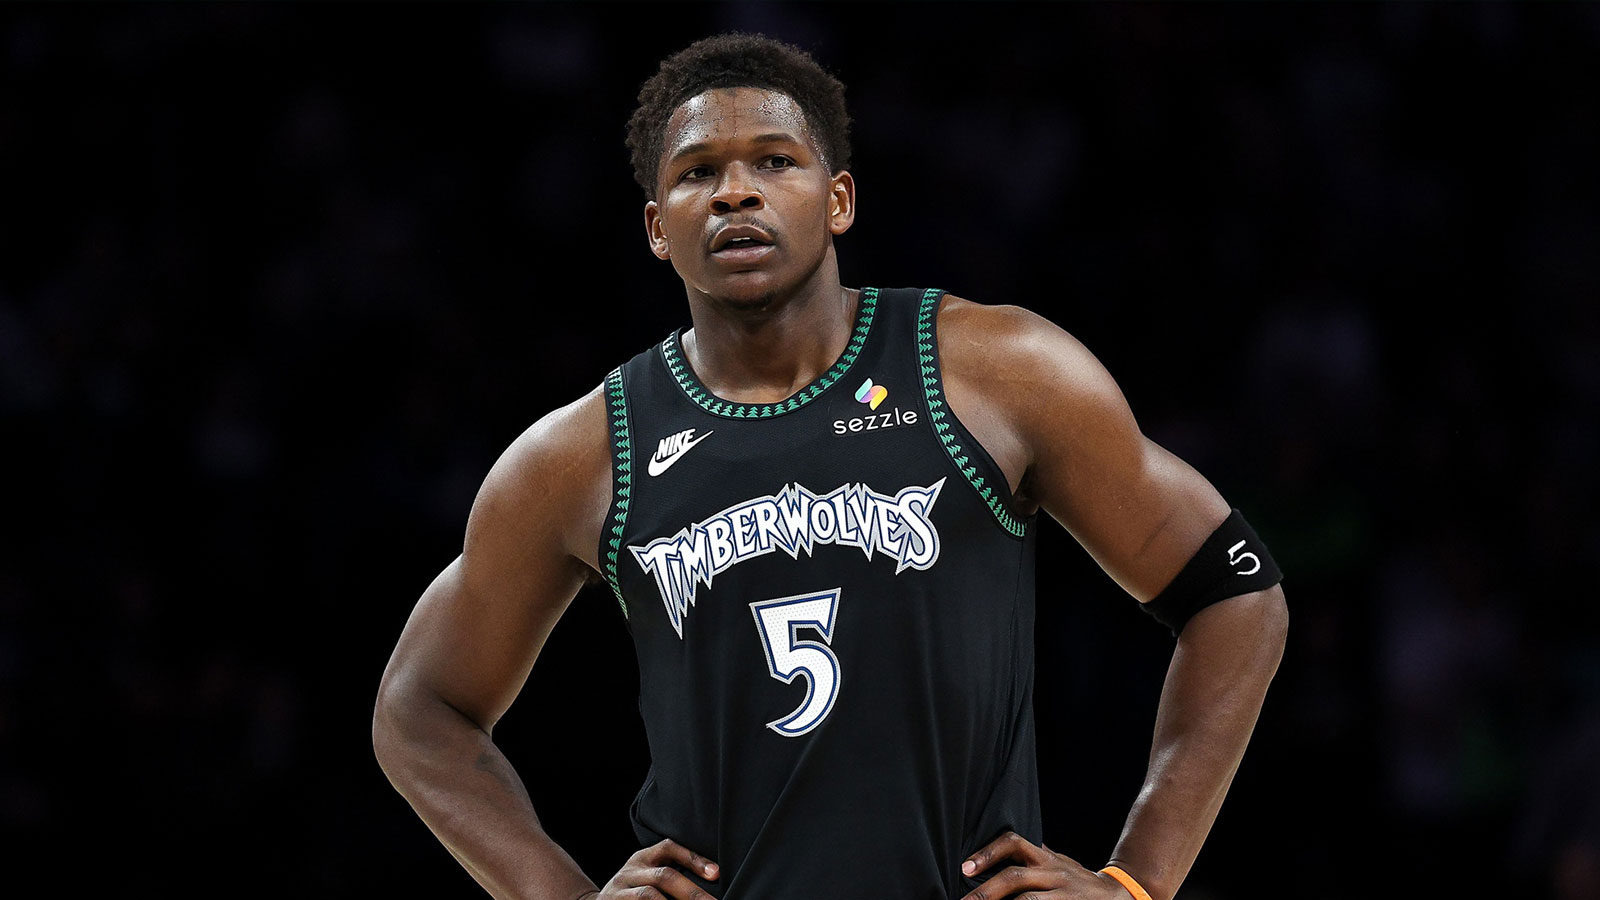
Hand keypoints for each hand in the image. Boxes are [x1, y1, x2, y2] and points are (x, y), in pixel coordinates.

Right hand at [588, 838, 719, 899]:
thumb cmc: (632, 890)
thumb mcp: (646, 874)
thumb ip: (670, 874)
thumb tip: (711, 879)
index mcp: (642, 858)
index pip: (669, 848)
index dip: (693, 859)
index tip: (716, 874)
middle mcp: (630, 871)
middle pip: (664, 876)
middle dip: (692, 893)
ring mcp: (619, 890)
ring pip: (649, 896)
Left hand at [958, 831, 1127, 899]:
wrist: (1118, 895)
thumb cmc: (1076, 879)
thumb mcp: (1056, 861)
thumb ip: (1031, 856)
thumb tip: (997, 849)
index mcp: (1045, 858)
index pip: (1014, 843)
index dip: (988, 853)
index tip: (965, 867)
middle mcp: (1053, 873)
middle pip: (1015, 877)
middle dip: (986, 892)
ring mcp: (1062, 894)